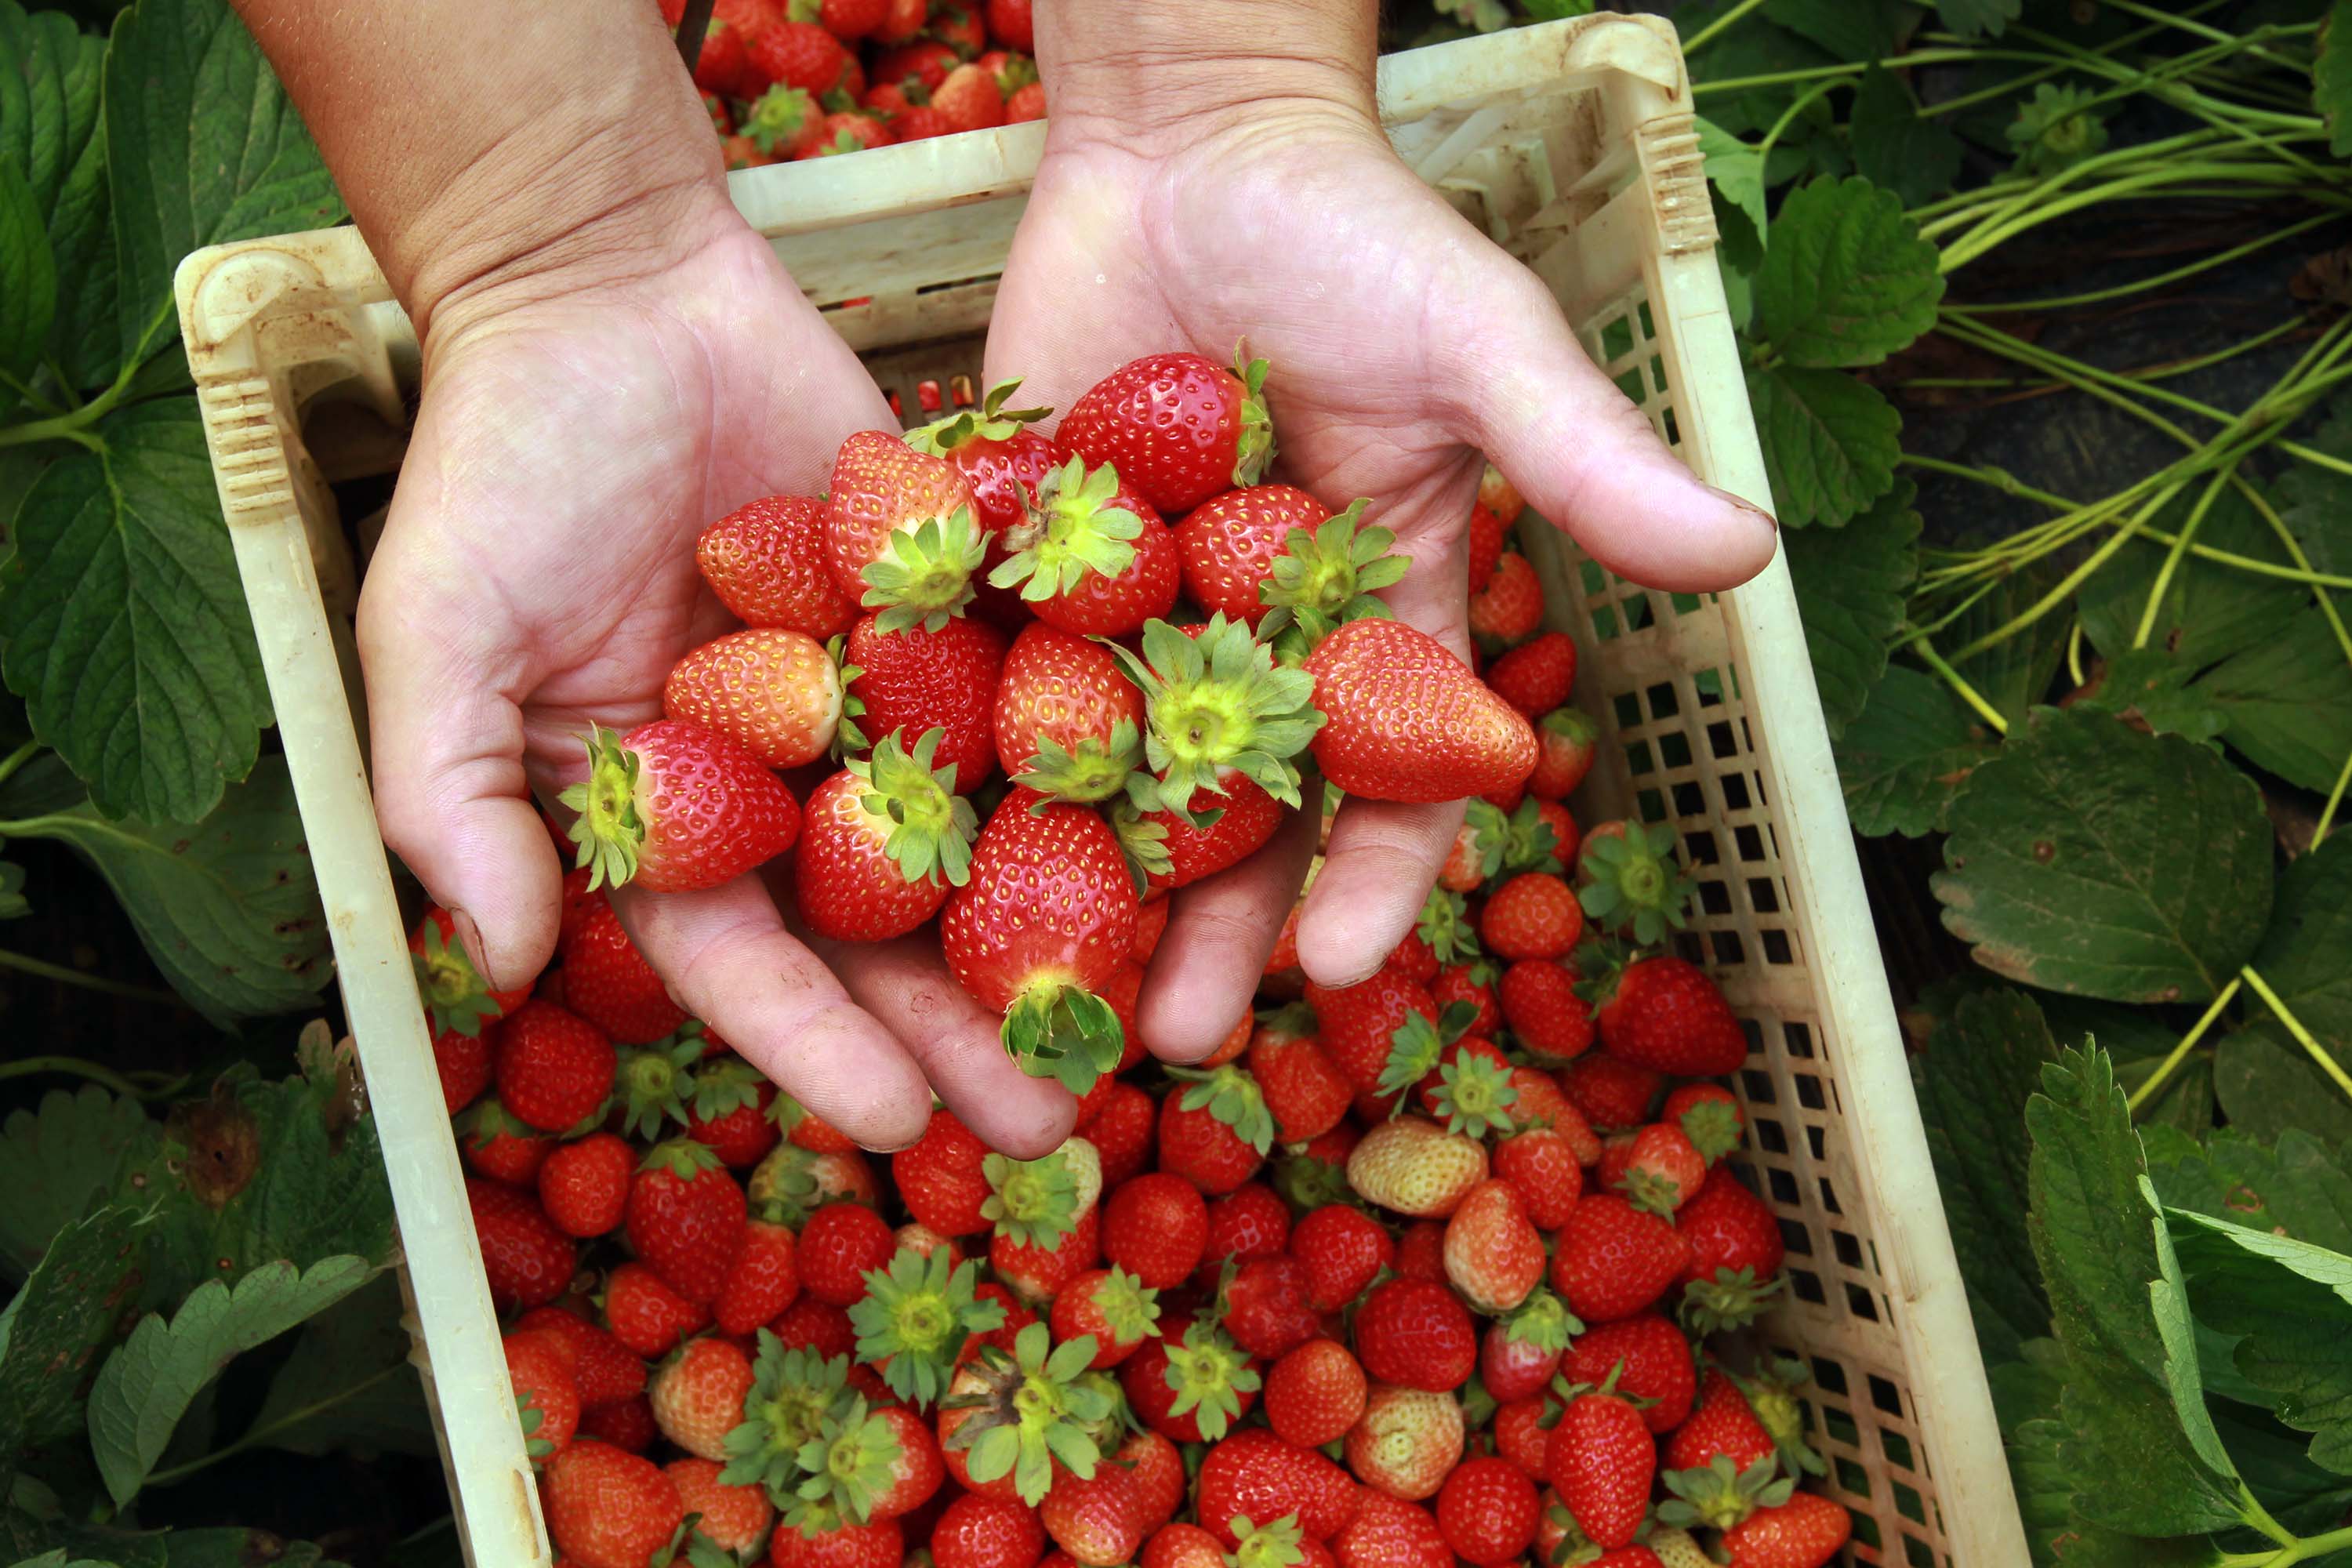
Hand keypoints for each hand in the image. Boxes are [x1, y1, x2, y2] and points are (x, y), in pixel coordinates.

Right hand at [359, 182, 1074, 1157]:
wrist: (614, 284)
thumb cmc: (500, 462)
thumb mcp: (436, 631)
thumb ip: (449, 798)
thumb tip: (502, 963)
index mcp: (676, 817)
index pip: (748, 961)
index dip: (817, 1048)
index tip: (895, 1125)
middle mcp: (792, 781)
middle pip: (891, 932)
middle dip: (965, 1029)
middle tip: (1056, 1126)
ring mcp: (888, 698)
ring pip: (987, 837)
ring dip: (1062, 930)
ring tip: (1148, 1020)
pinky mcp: (966, 609)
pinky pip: (1043, 697)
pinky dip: (1108, 765)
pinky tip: (1191, 839)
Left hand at [987, 6, 1778, 1060]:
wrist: (1189, 136)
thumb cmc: (1358, 234)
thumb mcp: (1481, 343)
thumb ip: (1586, 456)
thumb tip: (1754, 554)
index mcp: (1380, 629)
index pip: (1393, 784)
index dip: (1375, 880)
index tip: (1342, 963)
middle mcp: (1255, 653)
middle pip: (1236, 826)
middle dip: (1210, 933)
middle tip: (1161, 1039)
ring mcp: (1129, 625)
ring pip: (1101, 790)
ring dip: (1071, 894)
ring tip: (1028, 998)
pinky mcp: (1019, 581)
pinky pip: (984, 689)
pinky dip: (953, 770)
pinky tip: (902, 857)